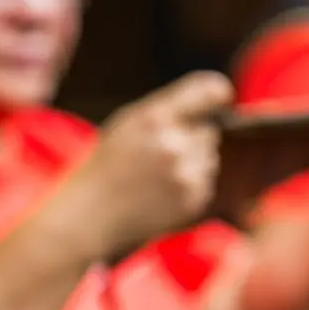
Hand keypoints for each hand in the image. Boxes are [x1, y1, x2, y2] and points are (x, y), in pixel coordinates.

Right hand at [67, 71, 232, 256]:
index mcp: (155, 118)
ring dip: (193, 161)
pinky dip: (190, 184)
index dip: (217, 93)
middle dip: (193, 136)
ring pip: (210, 156)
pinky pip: (206, 181)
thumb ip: (167, 109)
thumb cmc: (104, 167)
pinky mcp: (194, 200)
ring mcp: (187, 175)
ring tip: (157, 174)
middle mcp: (175, 145)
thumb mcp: (126, 124)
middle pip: (209, 130)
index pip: (210, 91)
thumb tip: (219, 97)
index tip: (220, 98)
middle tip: (160, 152)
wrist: (88, 218)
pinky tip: (161, 192)